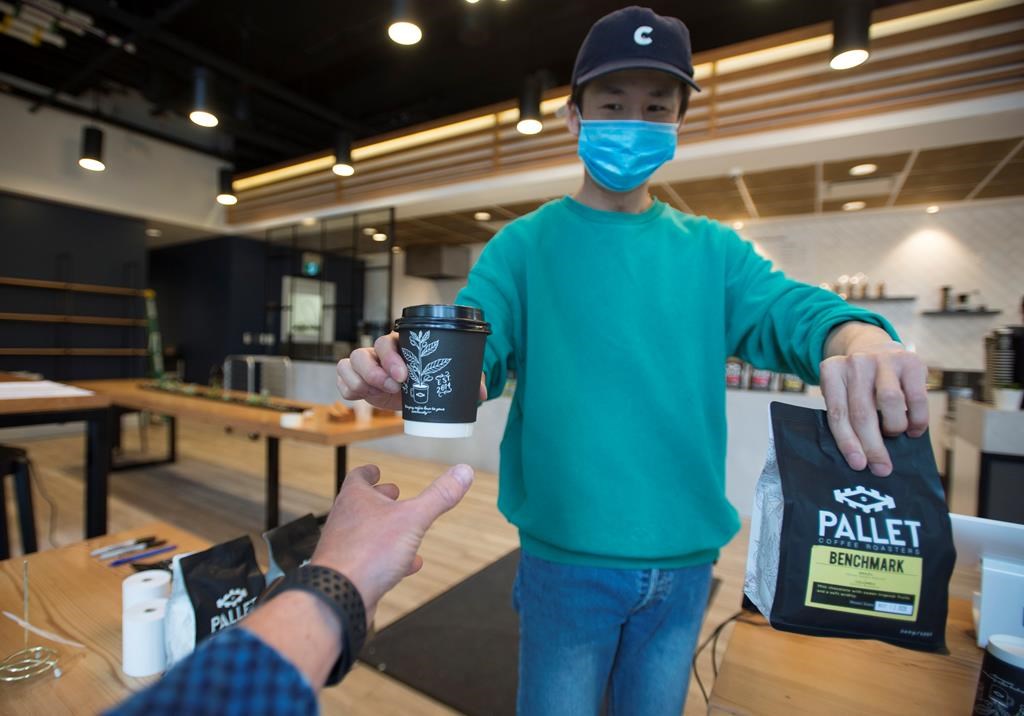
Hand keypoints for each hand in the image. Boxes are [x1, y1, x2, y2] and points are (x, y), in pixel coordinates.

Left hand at [310, 463, 474, 621]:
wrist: (339, 595)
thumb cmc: (367, 553)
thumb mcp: (413, 519)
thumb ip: (438, 496)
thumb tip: (462, 472)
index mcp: (355, 499)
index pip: (358, 477)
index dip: (369, 472)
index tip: (375, 470)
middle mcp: (345, 520)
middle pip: (360, 503)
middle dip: (379, 499)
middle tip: (393, 494)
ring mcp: (345, 546)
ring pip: (365, 532)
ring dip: (385, 528)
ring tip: (403, 529)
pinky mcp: (349, 571)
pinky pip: (370, 559)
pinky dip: (389, 558)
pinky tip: (407, 565)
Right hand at [337, 331, 487, 409]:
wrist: (415, 396)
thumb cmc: (430, 379)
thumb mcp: (446, 377)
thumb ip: (465, 379)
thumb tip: (481, 392)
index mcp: (399, 345)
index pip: (387, 342)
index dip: (391, 358)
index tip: (404, 376)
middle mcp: (378, 354)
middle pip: (363, 352)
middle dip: (375, 371)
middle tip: (394, 387)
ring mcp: (364, 367)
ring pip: (348, 364)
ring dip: (360, 381)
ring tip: (378, 394)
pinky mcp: (356, 383)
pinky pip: (342, 381)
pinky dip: (348, 389)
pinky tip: (362, 398)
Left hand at [820, 323, 928, 476]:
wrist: (875, 347)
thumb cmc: (857, 383)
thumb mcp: (842, 392)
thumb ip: (847, 417)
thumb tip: (862, 459)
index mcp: (832, 371)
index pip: (838, 413)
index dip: (848, 441)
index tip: (858, 464)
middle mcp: (856, 362)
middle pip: (863, 411)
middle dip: (873, 445)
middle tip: (881, 468)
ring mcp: (883, 359)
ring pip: (890, 402)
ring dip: (894, 427)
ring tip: (895, 435)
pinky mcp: (910, 361)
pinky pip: (917, 397)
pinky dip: (917, 420)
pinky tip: (913, 429)